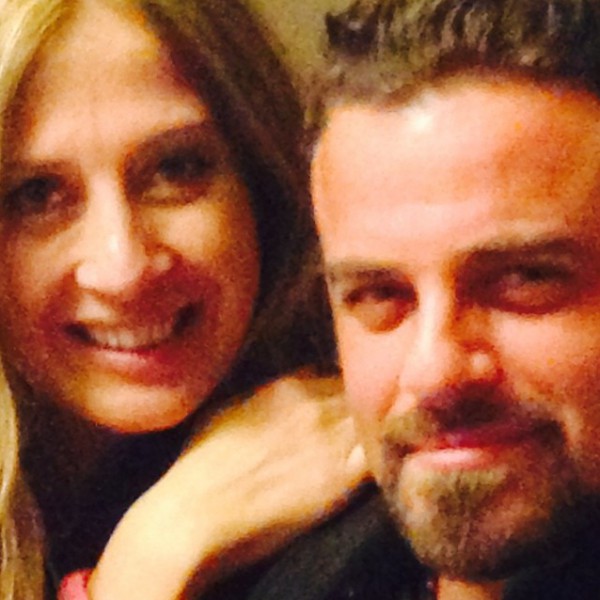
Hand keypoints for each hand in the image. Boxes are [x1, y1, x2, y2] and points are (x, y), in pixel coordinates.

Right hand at [89, 370, 368, 598]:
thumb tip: (278, 389)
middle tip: (360, 420)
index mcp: (287, 385)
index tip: (337, 404)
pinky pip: (377, 456)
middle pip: (356, 394)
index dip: (336, 391)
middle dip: (360, 404)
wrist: (198, 511)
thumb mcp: (227, 408)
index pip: (331, 375)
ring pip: (372, 420)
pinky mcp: (341, 479)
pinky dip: (382, 455)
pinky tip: (379, 461)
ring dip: (374, 427)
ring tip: (374, 439)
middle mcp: (315, 405)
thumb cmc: (201, 461)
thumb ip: (260, 393)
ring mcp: (331, 439)